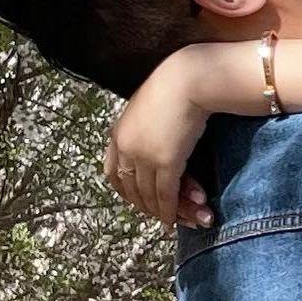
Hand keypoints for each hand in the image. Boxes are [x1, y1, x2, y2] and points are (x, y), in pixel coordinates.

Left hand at [104, 51, 214, 229]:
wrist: (188, 80)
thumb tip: (148, 139)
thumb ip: (140, 127)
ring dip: (160, 212)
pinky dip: (171, 211)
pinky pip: (166, 195)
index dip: (125, 190)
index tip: (136, 200)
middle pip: (130, 189)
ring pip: (148, 196)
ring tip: (171, 221)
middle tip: (158, 215)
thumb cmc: (173, 88)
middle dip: (144, 206)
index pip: (113, 173)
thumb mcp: (146, 108)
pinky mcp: (166, 162)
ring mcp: (144, 157)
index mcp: (117, 134)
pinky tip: (177, 219)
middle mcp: (126, 148)